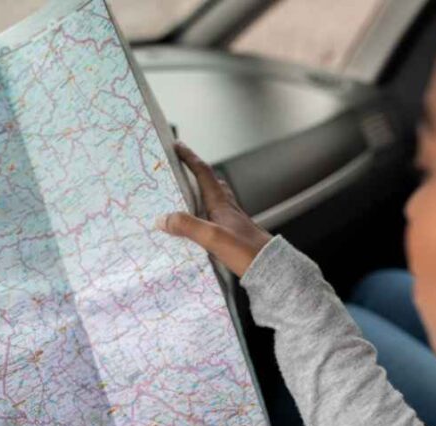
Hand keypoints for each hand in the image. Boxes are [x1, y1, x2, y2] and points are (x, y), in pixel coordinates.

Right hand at [157, 142, 271, 276]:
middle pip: (210, 183)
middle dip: (195, 172)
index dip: (190, 158)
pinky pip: (213, 217)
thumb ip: (188, 226)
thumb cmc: (246, 251)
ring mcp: (231, 221)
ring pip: (213, 199)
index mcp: (221, 204)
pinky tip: (198, 226)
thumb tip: (163, 219)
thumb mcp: (213, 237)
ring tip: (184, 195)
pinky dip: (202, 214)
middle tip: (180, 167)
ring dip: (199, 193)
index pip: (203, 173)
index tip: (177, 146)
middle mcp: (227, 209)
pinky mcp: (233, 235)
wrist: (271, 268)